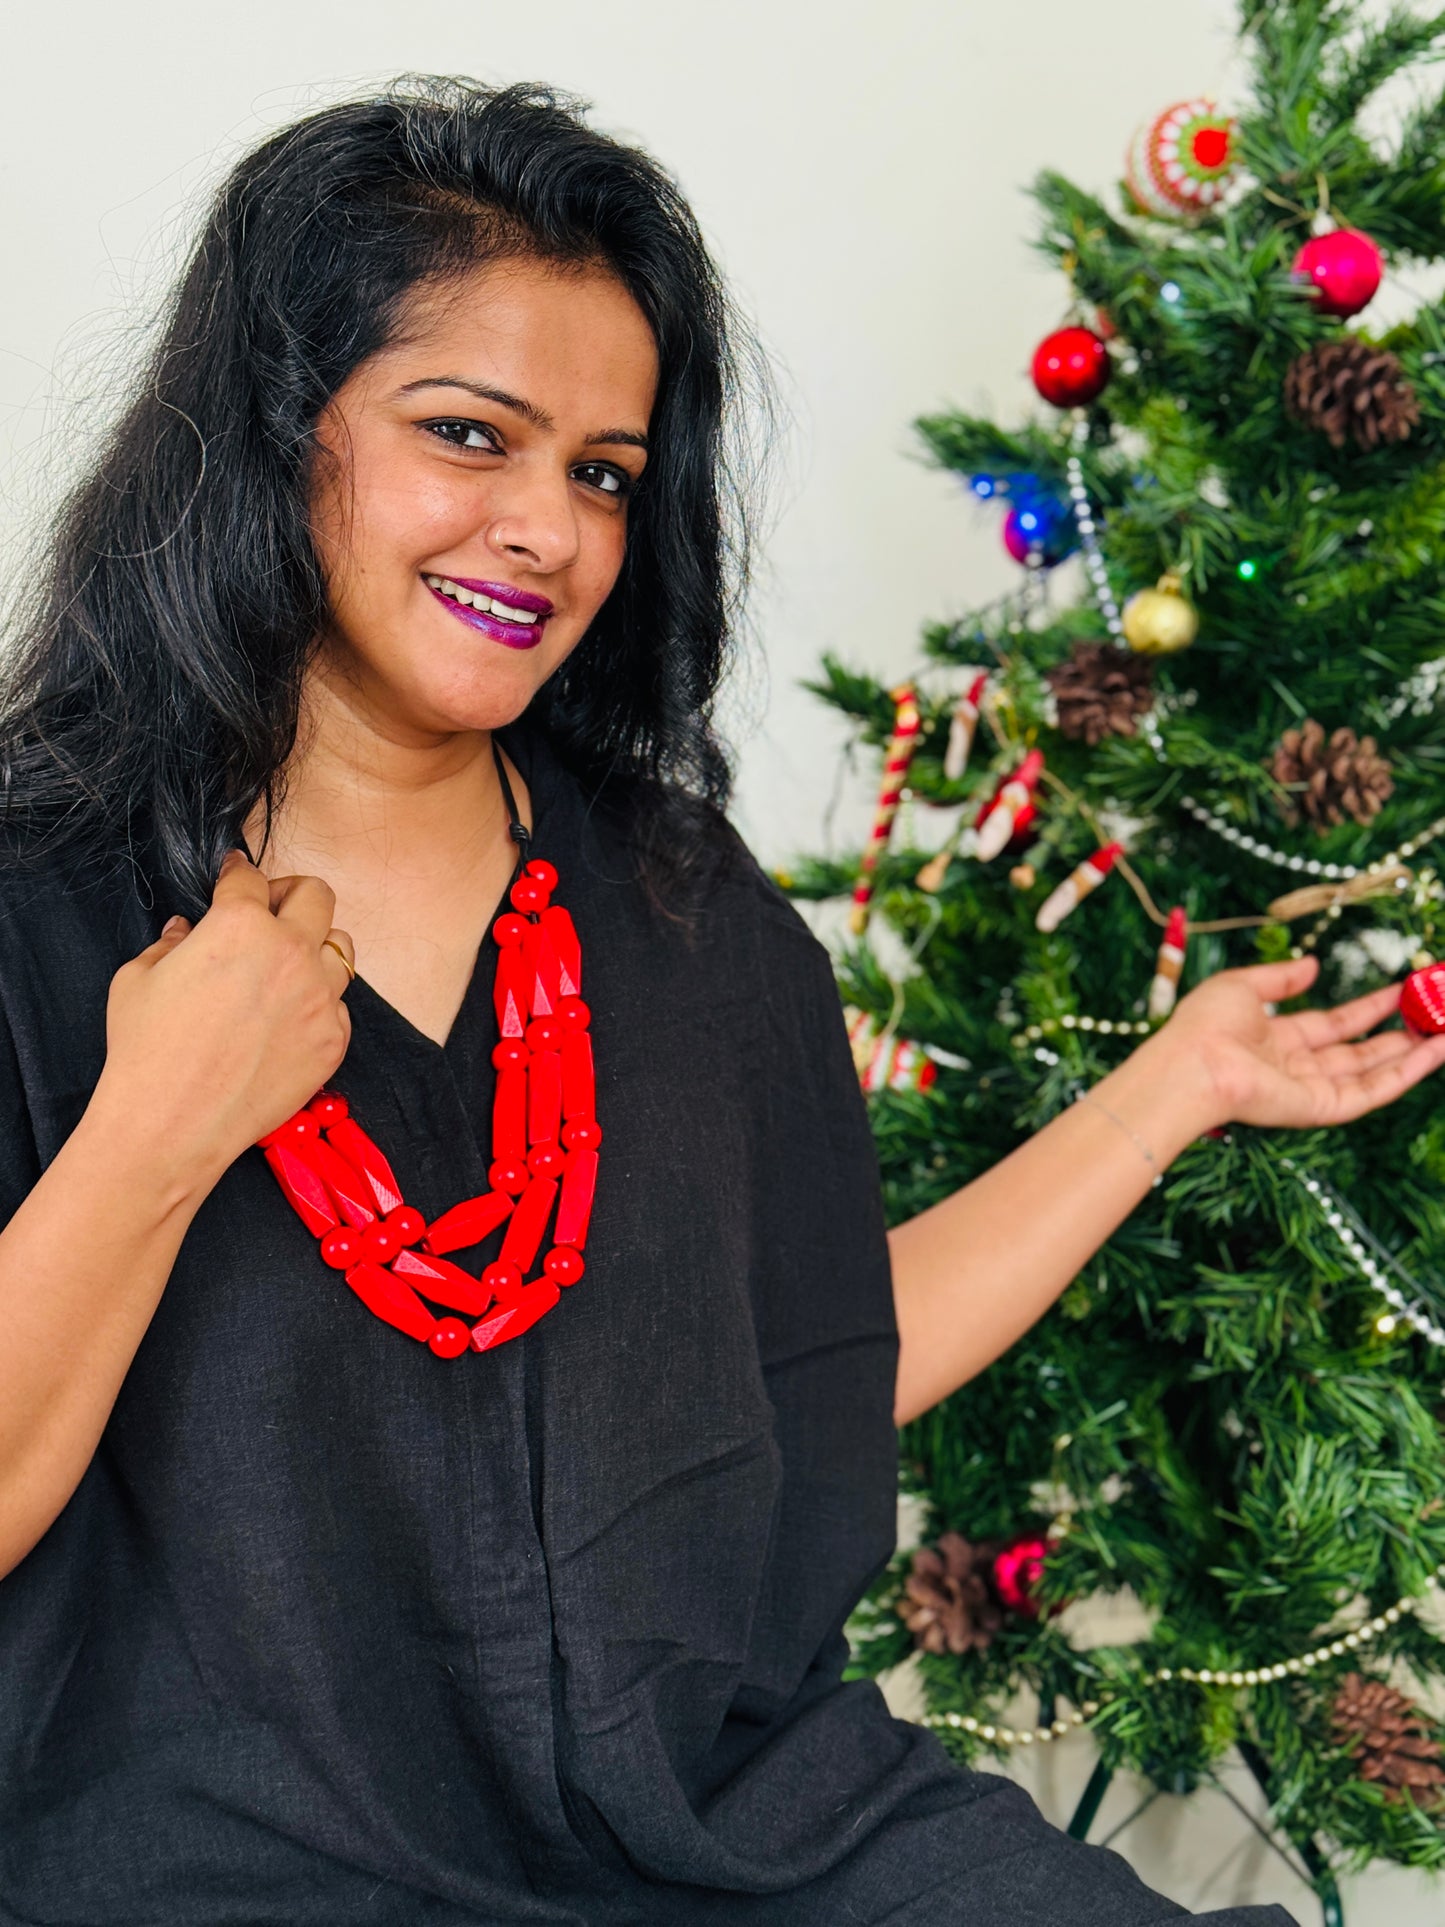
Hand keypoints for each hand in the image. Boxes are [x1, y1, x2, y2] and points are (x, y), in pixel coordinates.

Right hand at [96, 850, 356, 1188]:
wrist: (172, 1124)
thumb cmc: (146, 1050)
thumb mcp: (137, 980)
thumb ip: (170, 944)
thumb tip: (187, 930)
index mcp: (240, 925)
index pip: (250, 878)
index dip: (237, 873)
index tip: (236, 875)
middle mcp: (291, 952)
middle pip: (317, 895)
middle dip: (291, 893)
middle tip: (271, 908)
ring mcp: (319, 997)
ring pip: (340, 948)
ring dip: (315, 945)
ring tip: (287, 963)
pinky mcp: (333, 1039)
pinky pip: (338, 1005)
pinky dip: (318, 1002)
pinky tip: (288, 1016)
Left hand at [1160, 954, 1444, 1131]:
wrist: (1191, 1064)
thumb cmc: (1205, 1024)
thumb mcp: (1242, 985)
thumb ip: (1279, 978)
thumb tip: (1313, 965)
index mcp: (1275, 1039)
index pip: (1333, 1024)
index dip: (1368, 1008)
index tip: (1402, 989)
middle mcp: (1297, 1067)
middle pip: (1359, 1051)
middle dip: (1399, 1033)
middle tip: (1434, 1012)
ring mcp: (1311, 1090)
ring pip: (1374, 1072)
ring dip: (1414, 1054)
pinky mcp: (1321, 1108)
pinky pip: (1372, 1092)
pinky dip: (1407, 1073)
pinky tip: (1435, 1051)